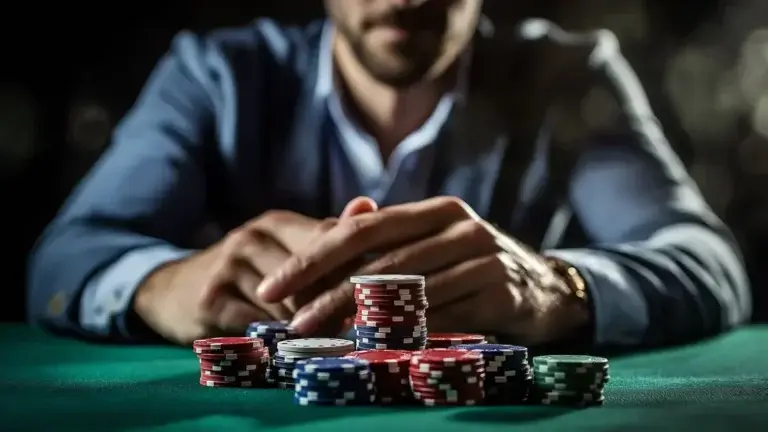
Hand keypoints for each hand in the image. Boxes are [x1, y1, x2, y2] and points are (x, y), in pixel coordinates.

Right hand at [133, 199, 375, 344]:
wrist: (171, 291)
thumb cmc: (242, 273)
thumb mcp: (280, 248)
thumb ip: (325, 235)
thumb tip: (369, 204)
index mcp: (276, 222)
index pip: (330, 239)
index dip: (357, 269)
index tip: (381, 295)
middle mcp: (251, 236)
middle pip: (312, 273)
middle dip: (338, 302)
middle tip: (364, 328)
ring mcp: (228, 266)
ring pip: (288, 303)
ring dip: (312, 327)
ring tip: (336, 343)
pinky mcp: (210, 299)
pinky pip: (258, 325)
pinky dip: (280, 342)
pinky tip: (293, 351)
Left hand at [257, 196, 588, 344]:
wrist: (549, 288)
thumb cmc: (476, 265)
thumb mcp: (436, 244)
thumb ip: (389, 238)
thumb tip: (332, 229)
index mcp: (436, 210)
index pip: (363, 229)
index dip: (314, 256)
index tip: (273, 285)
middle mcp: (460, 227)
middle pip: (380, 261)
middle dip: (327, 294)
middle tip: (290, 323)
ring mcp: (483, 258)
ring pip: (408, 292)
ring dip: (360, 320)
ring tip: (322, 341)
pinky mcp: (501, 292)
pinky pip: (443, 319)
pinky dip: (405, 336)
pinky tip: (375, 349)